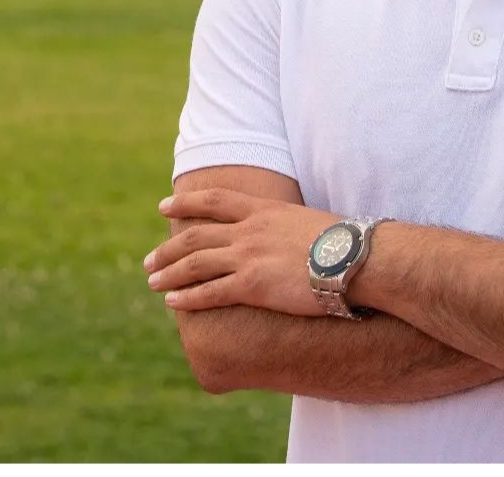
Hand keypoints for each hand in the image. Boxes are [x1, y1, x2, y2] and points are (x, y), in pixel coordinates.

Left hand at [144, 190, 340, 315]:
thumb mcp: (306, 219)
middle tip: (150, 260)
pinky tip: (173, 303)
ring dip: (169, 273)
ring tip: (152, 282)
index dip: (185, 203)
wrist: (354, 257)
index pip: (214, 201)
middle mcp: (249, 230)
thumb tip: (284, 232)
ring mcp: (249, 257)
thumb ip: (285, 224)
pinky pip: (210, 292)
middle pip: (195, 235)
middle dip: (168, 248)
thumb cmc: (341, 240)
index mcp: (263, 209)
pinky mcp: (253, 285)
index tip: (163, 206)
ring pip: (195, 264)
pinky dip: (188, 298)